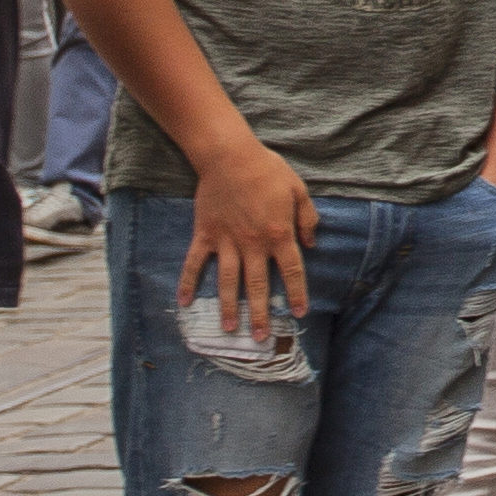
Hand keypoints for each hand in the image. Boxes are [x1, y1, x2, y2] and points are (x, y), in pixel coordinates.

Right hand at [183, 138, 316, 337]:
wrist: (230, 157)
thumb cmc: (268, 171)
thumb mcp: (298, 190)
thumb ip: (307, 218)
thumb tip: (312, 244)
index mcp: (279, 234)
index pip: (291, 271)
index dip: (296, 293)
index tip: (298, 314)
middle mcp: (253, 244)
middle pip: (258, 285)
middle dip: (260, 313)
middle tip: (259, 338)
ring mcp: (226, 241)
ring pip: (227, 281)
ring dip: (228, 307)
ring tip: (229, 329)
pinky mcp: (205, 235)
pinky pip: (195, 263)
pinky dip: (187, 282)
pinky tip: (182, 302)